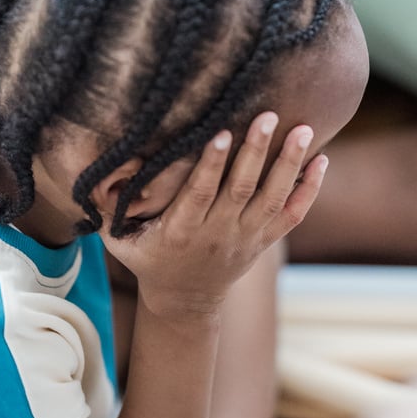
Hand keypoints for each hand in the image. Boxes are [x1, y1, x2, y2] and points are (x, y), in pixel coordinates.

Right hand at [100, 112, 327, 318]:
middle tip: (268, 116)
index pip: (199, 194)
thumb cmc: (148, 257)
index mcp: (181, 231)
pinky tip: (322, 160)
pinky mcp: (264, 240)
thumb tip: (94, 171)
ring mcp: (245, 237)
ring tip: (302, 130)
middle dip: (255, 152)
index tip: (221, 133)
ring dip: (288, 164)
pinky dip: (309, 190)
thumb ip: (108, 207)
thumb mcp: (119, 239)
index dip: (211, 164)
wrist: (185, 301)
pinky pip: (292, 215)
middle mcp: (217, 234)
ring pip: (271, 199)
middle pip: (241, 190)